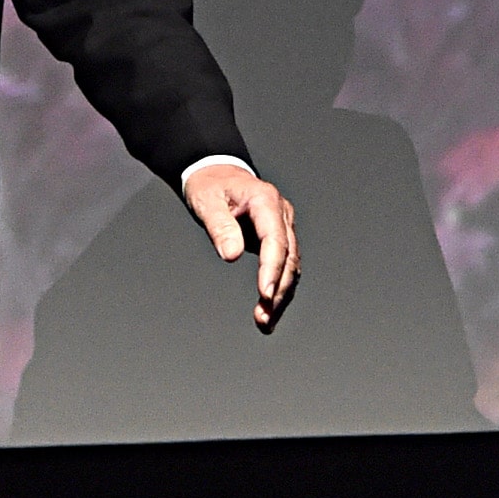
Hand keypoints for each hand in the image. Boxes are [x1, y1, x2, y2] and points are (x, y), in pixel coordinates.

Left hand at [185, 162, 298, 332]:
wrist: (217, 174)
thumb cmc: (210, 186)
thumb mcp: (207, 201)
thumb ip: (220, 227)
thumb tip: (232, 255)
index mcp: (266, 200)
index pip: (275, 239)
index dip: (272, 268)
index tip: (265, 294)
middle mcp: (281, 214)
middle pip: (289, 257)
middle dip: (278, 290)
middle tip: (264, 318)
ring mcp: (283, 227)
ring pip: (291, 266)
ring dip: (281, 296)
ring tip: (265, 323)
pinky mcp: (279, 239)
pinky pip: (284, 267)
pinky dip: (278, 289)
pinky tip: (269, 311)